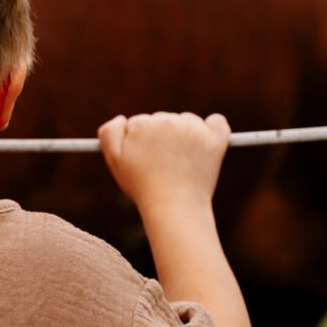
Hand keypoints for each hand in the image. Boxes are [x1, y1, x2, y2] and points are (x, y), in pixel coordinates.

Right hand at [97, 112, 230, 214]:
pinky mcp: (215, 139)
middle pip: (163, 119)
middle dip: (161, 137)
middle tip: (161, 163)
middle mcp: (168, 121)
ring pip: (186, 121)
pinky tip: (206, 143)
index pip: (140, 123)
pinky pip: (217, 122)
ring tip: (179, 164)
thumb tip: (122, 118)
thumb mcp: (115, 161)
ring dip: (184, 134)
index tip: (143, 158)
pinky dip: (213, 128)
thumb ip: (109, 134)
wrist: (174, 208)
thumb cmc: (143, 186)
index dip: (139, 142)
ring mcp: (194, 129)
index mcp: (143, 124)